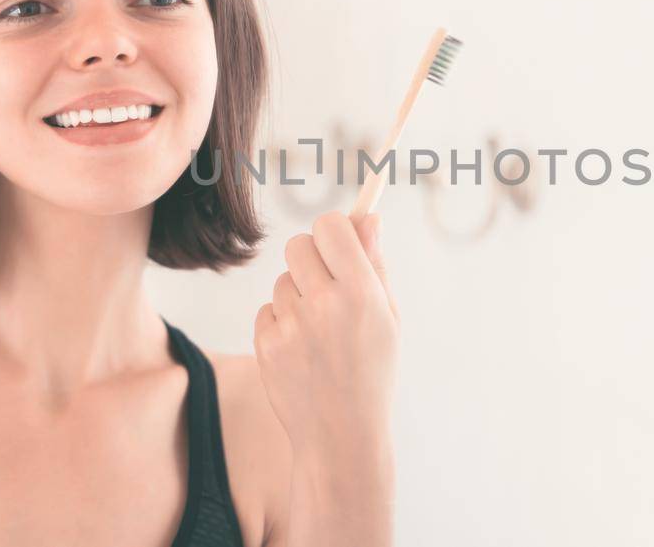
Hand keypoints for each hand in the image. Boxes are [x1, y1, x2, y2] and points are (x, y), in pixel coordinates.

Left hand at [253, 210, 399, 456]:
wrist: (342, 435)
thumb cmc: (372, 371)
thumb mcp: (387, 318)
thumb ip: (375, 264)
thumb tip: (368, 217)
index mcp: (361, 291)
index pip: (331, 226)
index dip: (334, 231)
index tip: (338, 243)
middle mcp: (324, 303)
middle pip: (299, 244)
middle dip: (310, 258)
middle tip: (325, 285)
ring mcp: (292, 325)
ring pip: (282, 281)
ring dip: (296, 297)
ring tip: (318, 334)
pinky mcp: (266, 344)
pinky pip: (267, 311)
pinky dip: (280, 325)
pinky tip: (300, 352)